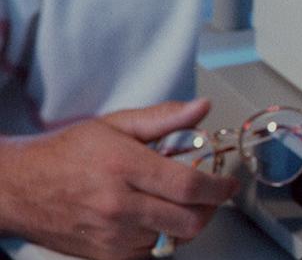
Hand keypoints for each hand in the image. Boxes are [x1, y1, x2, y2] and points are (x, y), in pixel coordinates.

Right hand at [0, 98, 239, 258]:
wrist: (18, 187)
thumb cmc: (66, 153)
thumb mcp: (116, 124)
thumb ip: (164, 117)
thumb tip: (202, 108)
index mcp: (125, 168)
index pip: (188, 186)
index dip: (219, 188)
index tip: (229, 184)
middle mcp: (119, 206)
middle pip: (188, 220)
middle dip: (210, 208)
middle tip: (211, 194)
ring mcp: (110, 236)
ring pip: (171, 239)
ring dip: (186, 222)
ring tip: (180, 202)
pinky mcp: (102, 256)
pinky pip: (148, 254)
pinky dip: (161, 238)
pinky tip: (156, 218)